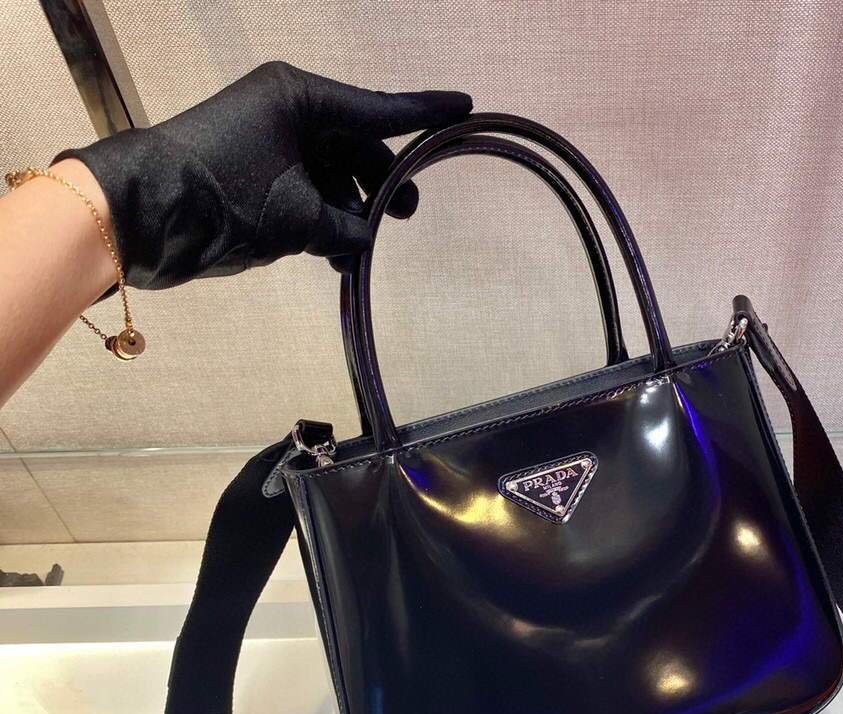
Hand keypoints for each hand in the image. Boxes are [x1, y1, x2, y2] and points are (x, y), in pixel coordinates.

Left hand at [54, 62, 471, 288]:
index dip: (424, 113)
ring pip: (332, 176)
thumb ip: (345, 224)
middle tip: (404, 212)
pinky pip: (307, 194)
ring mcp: (271, 145)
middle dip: (382, 183)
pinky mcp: (256, 177)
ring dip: (350, 215)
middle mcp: (289, 114)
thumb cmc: (227, 197)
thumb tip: (364, 236)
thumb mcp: (299, 215)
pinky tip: (339, 255)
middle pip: (356, 146)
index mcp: (300, 99)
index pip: (377, 109)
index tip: (464, 107)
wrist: (147, 216)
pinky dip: (324, 223)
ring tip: (358, 252)